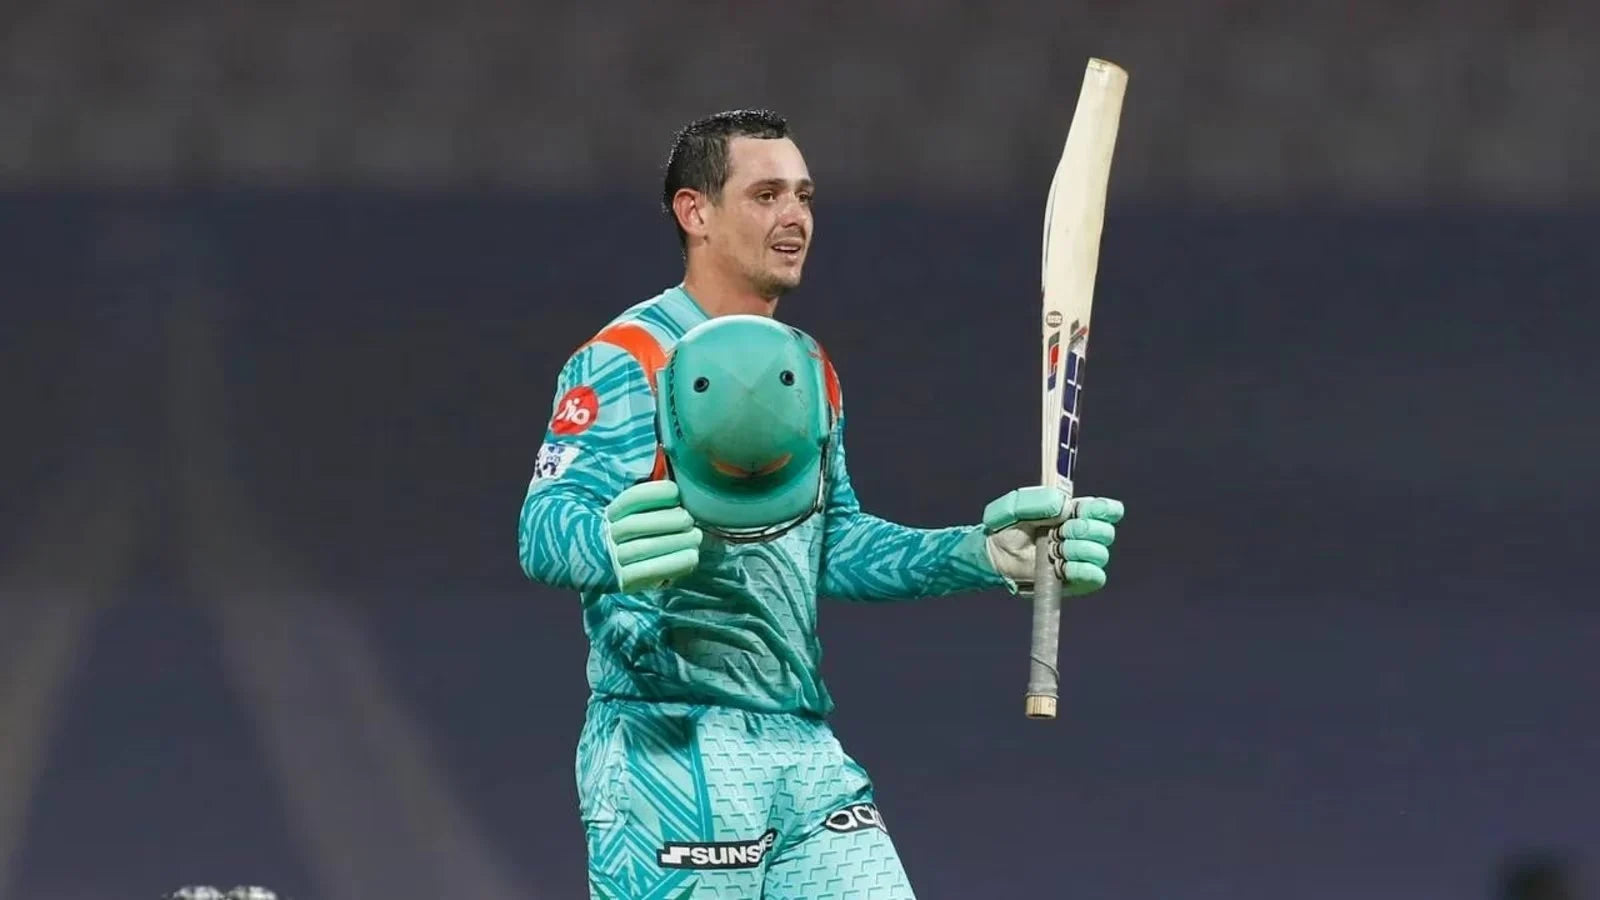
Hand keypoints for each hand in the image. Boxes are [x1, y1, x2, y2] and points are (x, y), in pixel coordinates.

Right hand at [603, 480, 703, 591]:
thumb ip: (659, 502)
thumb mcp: (643, 514)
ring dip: (677, 541)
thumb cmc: (642, 535)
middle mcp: (610, 534)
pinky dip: (675, 563)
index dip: (656, 493)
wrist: (620, 566)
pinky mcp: (626, 581)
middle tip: (690, 520)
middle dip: (670, 520)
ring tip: (696, 537)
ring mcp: (615, 559)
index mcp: (614, 512)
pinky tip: (692, 556)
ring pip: (644, 548)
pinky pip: (651, 572)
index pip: (631, 498)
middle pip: (635, 524)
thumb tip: (682, 489)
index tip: (676, 493)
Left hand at [981, 487, 1123, 596]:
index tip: (1084, 511)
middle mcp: (1084, 535)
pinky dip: (1080, 570)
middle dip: (1083, 530)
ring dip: (1076, 550)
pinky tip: (1061, 566)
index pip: (1106, 509)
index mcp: (1074, 513)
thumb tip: (1064, 508)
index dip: (1102, 509)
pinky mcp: (1078, 581)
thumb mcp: (1017, 506)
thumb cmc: (1007, 528)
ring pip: (1100, 554)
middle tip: (1058, 532)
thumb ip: (1040, 501)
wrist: (995, 556)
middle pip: (1106, 532)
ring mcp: (1082, 559)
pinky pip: (1096, 577)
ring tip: (1053, 550)